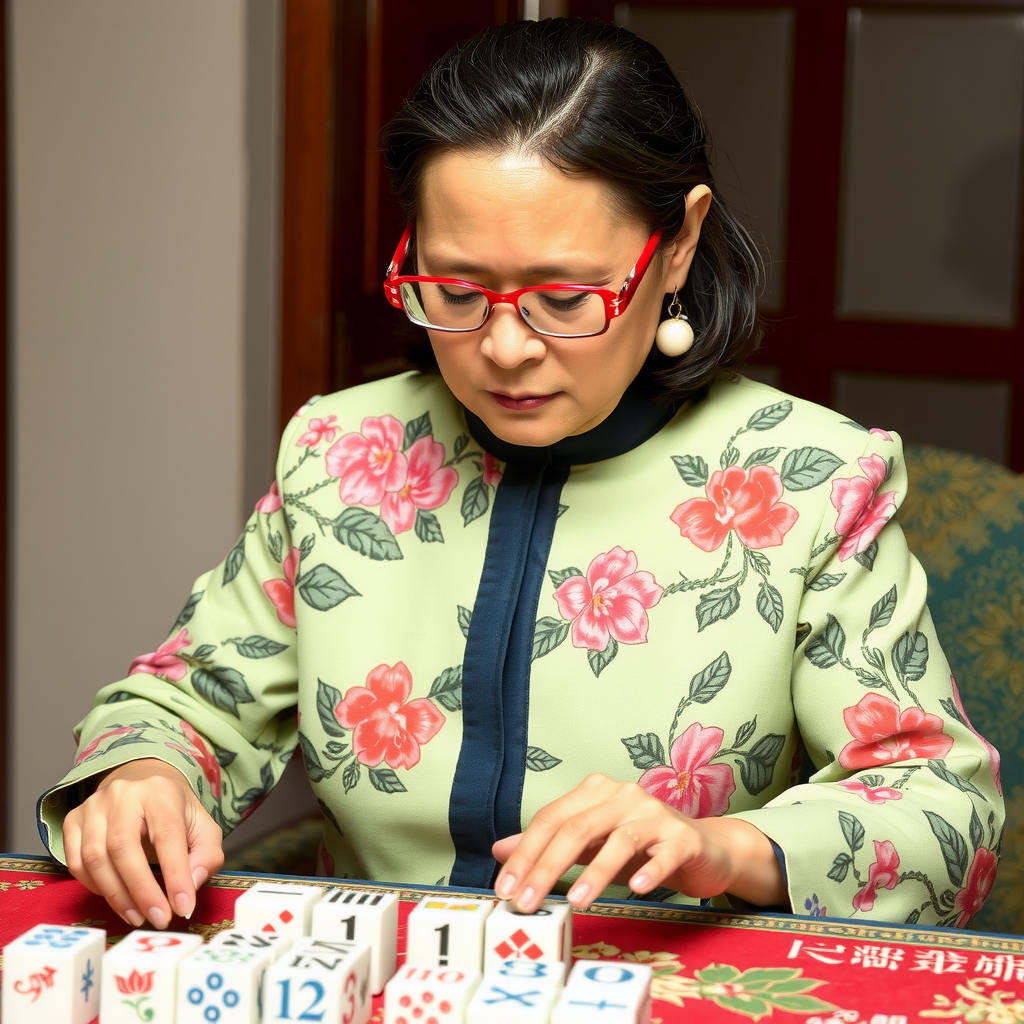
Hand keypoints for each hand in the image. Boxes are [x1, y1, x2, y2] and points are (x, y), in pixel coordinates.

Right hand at [63, 757, 223, 928]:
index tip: (183, 907)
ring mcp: (93, 806)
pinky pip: (76, 862)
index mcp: (160, 791)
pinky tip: (117, 897)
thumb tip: (190, 887)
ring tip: (139, 916)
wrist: (141, 781)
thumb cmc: (174, 810)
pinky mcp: (73, 820)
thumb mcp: (203, 826)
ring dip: (117, 896)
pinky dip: (96, 887)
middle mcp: (122, 794)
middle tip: (158, 919)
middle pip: (122, 847)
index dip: (175, 874)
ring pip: (94, 858)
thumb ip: (206, 855)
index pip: (167, 834)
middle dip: (141, 891)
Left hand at [491, 773, 785, 911]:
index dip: (525, 852)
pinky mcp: (682, 838)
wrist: (702, 849)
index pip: (551, 818)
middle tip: (526, 902)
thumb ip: (550, 844)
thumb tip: (501, 851)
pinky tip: (637, 890)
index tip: (505, 888)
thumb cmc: (640, 847)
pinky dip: (650, 870)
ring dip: (594, 873)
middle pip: (577, 827)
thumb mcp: (590, 845)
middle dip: (548, 866)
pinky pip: (663, 853)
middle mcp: (623, 795)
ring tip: (574, 902)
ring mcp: (654, 814)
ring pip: (618, 840)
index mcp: (595, 792)